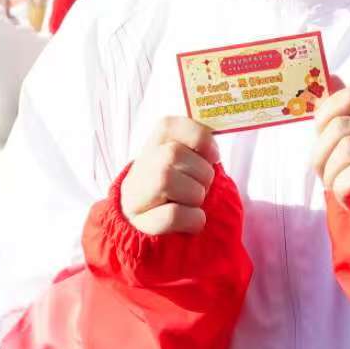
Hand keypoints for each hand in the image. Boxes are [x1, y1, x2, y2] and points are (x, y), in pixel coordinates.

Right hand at [120, 117, 219, 235]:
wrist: (146, 223)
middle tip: (204, 186)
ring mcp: (135, 194)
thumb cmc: (177, 190)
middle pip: (172, 153)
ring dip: (195, 195)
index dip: (198, 137)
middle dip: (202, 173)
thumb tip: (213, 152)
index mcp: (153, 146)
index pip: (168, 125)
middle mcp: (140, 167)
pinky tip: (194, 221)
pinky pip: (171, 215)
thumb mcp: (184, 164)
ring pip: (166, 180)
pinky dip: (193, 218)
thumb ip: (197, 150)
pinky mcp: (140, 222)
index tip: (213, 156)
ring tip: (195, 203)